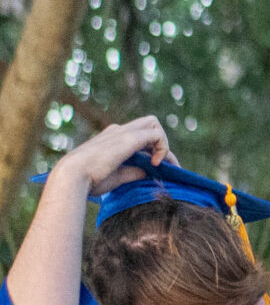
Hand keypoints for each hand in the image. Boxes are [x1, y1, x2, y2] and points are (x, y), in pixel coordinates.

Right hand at [52, 115, 171, 197]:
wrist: (72, 176)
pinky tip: (156, 164)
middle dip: (160, 143)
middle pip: (149, 124)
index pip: (139, 136)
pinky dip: (163, 148)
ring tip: (160, 165)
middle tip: (162, 165)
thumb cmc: (88, 180)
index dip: (152, 150)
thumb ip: (133, 172)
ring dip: (163, 144)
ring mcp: (122, 132)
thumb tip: (148, 173)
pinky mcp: (129, 138)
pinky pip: (157, 134)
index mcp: (111, 138)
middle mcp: (117, 131)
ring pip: (154, 124)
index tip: (157, 170)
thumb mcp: (116, 176)